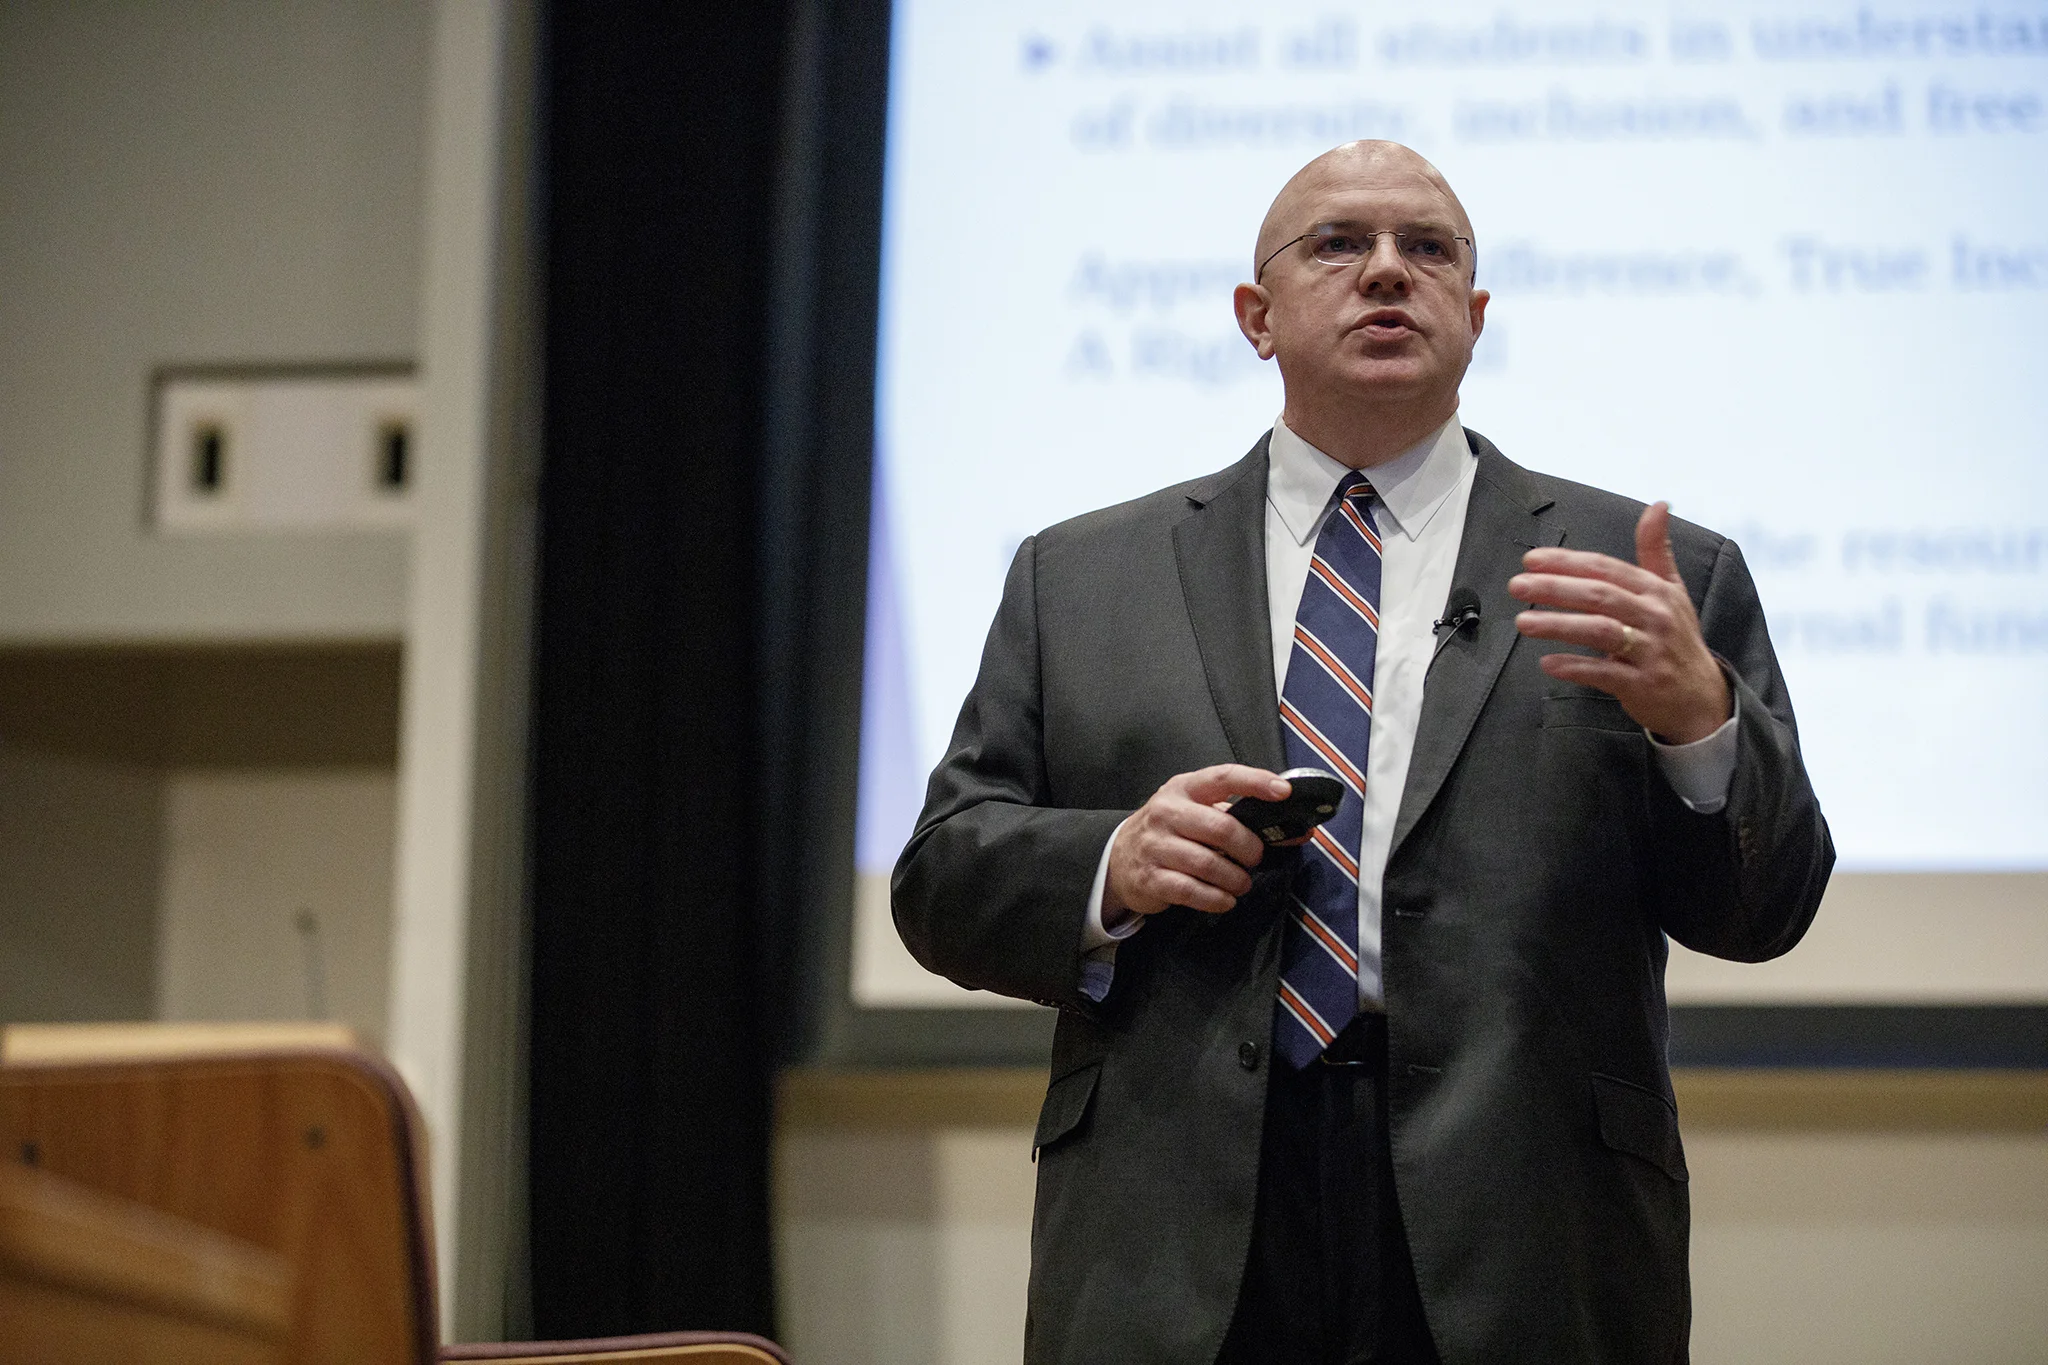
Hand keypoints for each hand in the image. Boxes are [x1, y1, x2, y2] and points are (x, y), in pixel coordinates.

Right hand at [1104, 765, 1288, 917]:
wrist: (1118, 859)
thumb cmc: (1170, 831)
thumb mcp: (1196, 812)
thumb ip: (1238, 818)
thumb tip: (1296, 832)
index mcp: (1184, 788)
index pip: (1223, 777)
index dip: (1255, 782)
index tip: (1284, 792)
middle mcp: (1167, 812)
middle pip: (1221, 827)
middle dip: (1249, 848)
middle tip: (1255, 858)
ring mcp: (1156, 845)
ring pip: (1208, 864)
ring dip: (1235, 879)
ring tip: (1241, 883)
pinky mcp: (1151, 878)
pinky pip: (1192, 891)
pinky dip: (1217, 899)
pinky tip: (1225, 899)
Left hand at [1508, 501, 1730, 744]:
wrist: (1701, 696)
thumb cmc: (1678, 638)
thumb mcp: (1672, 590)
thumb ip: (1656, 550)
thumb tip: (1658, 505)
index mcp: (1656, 591)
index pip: (1606, 569)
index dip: (1568, 562)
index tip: (1531, 560)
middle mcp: (1655, 616)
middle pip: (1600, 595)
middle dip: (1556, 588)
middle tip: (1518, 586)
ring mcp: (1650, 651)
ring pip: (1601, 631)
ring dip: (1559, 625)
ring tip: (1523, 622)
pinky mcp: (1643, 684)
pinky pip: (1605, 673)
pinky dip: (1576, 667)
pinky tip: (1548, 663)